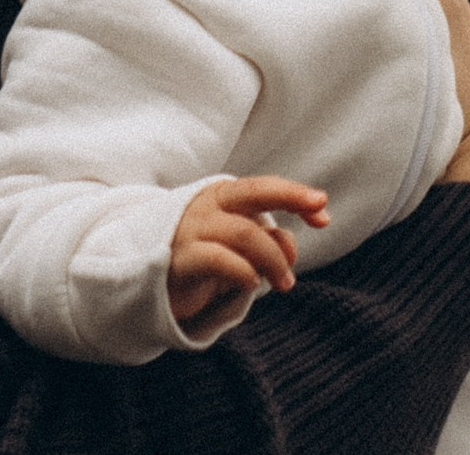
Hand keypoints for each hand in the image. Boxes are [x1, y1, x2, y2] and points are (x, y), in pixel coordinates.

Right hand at [167, 176, 328, 334]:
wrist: (146, 282)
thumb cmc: (203, 259)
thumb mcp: (240, 249)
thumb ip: (268, 241)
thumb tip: (292, 247)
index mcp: (223, 197)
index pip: (265, 187)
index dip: (296, 196)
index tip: (323, 215)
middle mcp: (207, 206)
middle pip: (255, 193)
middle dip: (290, 198)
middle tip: (319, 214)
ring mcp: (191, 230)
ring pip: (245, 233)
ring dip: (274, 258)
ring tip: (285, 282)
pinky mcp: (178, 259)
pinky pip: (218, 259)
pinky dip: (243, 270)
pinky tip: (253, 282)